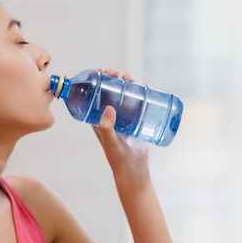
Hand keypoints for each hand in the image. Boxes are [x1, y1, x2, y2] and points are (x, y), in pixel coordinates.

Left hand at [91, 68, 150, 191]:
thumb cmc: (118, 158)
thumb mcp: (110, 141)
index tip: (102, 71)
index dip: (96, 80)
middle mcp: (109, 115)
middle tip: (120, 75)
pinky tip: (147, 87)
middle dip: (114, 78)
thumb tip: (108, 108)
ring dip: (128, 83)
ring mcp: (124, 117)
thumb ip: (107, 128)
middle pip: (110, 91)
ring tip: (133, 79)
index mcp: (98, 118)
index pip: (94, 94)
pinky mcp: (136, 121)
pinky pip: (139, 103)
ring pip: (125, 95)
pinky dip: (143, 93)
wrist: (134, 171)